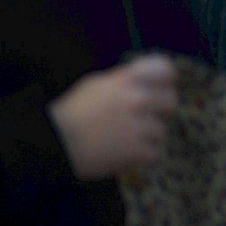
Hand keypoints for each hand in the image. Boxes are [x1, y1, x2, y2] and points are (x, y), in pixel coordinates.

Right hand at [48, 54, 179, 179]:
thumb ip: (124, 80)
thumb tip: (146, 80)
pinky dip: (142, 155)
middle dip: (158, 110)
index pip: (165, 70)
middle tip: (142, 118)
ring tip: (125, 139)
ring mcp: (139, 126)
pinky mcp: (137, 151)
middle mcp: (138, 100)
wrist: (55, 144)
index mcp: (127, 80)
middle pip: (170, 101)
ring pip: (161, 130)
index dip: (164, 80)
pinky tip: (125, 153)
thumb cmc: (73, 112)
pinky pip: (154, 152)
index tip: (158, 88)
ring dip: (147, 135)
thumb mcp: (96, 85)